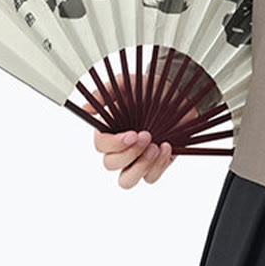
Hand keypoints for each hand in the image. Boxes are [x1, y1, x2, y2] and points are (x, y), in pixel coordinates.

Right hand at [81, 73, 197, 188]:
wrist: (178, 95)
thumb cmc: (151, 89)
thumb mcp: (130, 84)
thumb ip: (108, 93)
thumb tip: (86, 107)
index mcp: (111, 131)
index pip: (101, 146)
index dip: (114, 144)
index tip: (132, 135)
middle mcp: (121, 149)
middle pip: (111, 165)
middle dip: (129, 153)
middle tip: (147, 136)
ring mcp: (138, 159)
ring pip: (126, 181)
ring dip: (141, 167)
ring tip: (156, 147)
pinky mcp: (155, 165)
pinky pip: (151, 178)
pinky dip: (158, 166)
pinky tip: (168, 147)